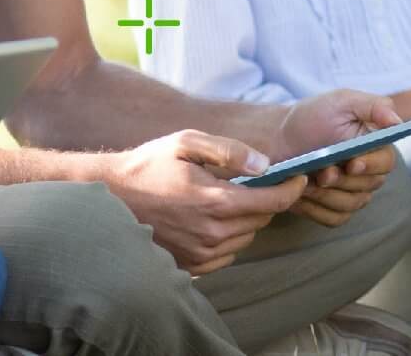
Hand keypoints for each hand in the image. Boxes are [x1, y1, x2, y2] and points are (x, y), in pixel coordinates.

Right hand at [103, 131, 307, 273]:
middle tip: (255, 182)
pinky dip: (229, 238)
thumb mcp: (187, 142)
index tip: (300, 177)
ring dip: (247, 219)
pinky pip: (228, 254)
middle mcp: (211, 233)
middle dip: (266, 199)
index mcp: (215, 201)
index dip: (293, 189)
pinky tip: (212, 220)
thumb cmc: (150, 164)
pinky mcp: (191, 267)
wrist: (110, 197)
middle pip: (263, 219)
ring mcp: (201, 254)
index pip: (273, 202)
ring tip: (226, 199)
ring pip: (247, 237)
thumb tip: (265, 165)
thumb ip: (229, 150)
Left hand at [276, 89, 403, 227]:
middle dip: (343, 180)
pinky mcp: (333, 207)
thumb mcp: (342, 101)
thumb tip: (397, 122)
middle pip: (369, 186)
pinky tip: (302, 195)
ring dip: (327, 194)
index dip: (371, 165)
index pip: (386, 162)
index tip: (352, 163)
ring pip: (352, 204)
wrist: (276, 138)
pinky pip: (334, 218)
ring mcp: (351, 191)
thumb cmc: (311, 116)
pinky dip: (317, 209)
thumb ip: (374, 106)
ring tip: (306, 179)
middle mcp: (367, 171)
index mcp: (373, 145)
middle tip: (322, 172)